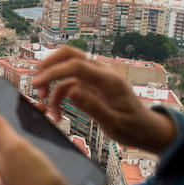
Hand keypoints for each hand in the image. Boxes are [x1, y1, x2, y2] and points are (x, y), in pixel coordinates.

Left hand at [0, 108, 79, 184]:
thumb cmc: (35, 184)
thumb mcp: (15, 149)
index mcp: (1, 155)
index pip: (1, 128)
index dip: (12, 112)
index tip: (28, 102)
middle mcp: (13, 166)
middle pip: (19, 137)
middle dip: (30, 122)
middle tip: (45, 112)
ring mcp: (30, 175)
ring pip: (35, 148)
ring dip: (43, 136)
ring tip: (56, 128)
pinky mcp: (46, 183)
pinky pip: (48, 161)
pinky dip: (54, 151)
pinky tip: (65, 149)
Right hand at [32, 46, 175, 154]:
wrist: (147, 130)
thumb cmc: (134, 128)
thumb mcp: (114, 124)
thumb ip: (93, 107)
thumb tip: (71, 91)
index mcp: (109, 80)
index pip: (76, 65)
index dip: (53, 71)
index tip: (36, 85)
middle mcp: (101, 73)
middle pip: (69, 54)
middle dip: (48, 65)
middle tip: (36, 84)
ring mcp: (95, 78)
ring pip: (66, 67)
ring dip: (51, 82)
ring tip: (44, 104)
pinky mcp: (91, 86)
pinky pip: (69, 84)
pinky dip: (59, 96)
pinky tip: (57, 114)